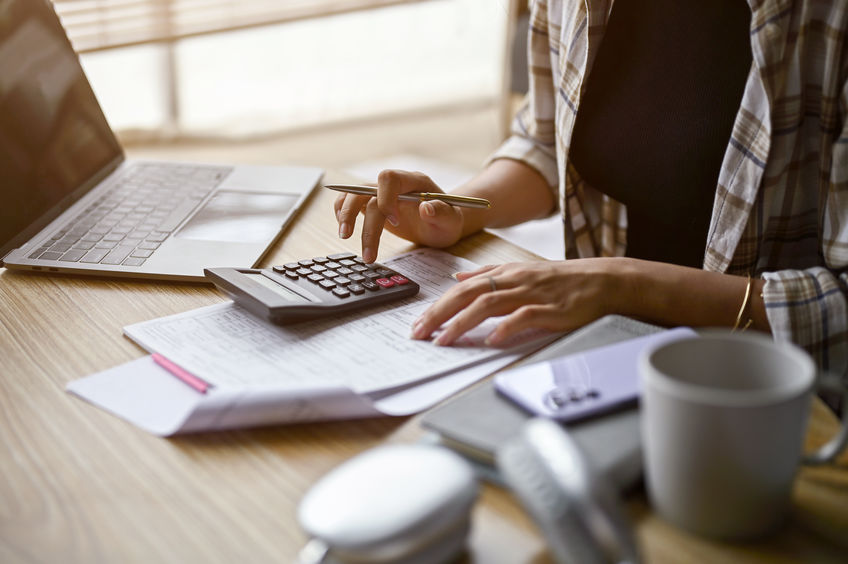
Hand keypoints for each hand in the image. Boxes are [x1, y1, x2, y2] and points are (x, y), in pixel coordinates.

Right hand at [334, 170, 464, 262]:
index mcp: (414, 181)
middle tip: (358, 242)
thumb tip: (426, 208)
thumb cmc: (446, 221)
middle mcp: (395, 184)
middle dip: (358, 215)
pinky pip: (351, 201)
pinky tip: (345, 229)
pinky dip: (343, 212)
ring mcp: (381, 193)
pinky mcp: (372, 204)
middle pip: (367, 190)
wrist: (440, 224)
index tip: (395, 223)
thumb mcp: (451, 221)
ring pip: (354, 195)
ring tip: (344, 236)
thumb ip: (441, 213)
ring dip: (346, 214)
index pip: (389, 179)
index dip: (386, 199)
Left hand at [410, 259, 627, 345]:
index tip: (417, 324)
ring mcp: (532, 293)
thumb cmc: (563, 280)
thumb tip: (458, 278)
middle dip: (440, 314)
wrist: (605, 281)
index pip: (462, 288)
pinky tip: (492, 340)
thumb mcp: (522, 271)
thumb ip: (489, 274)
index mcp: (505, 272)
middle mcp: (514, 280)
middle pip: (468, 294)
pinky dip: (506, 328)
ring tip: (444, 340)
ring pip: (489, 303)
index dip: (437, 305)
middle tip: (419, 333)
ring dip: (463, 322)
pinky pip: (525, 316)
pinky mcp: (552, 308)